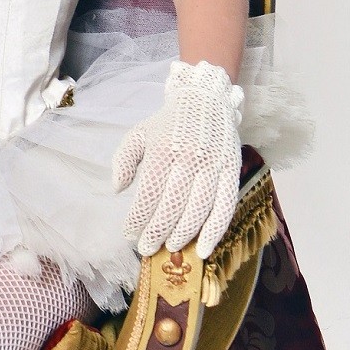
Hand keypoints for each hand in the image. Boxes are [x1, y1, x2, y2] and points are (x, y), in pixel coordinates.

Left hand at [112, 59, 243, 258]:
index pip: (149, 193)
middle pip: (172, 205)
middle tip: (146, 248)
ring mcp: (213, 165)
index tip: (129, 234)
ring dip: (183, 234)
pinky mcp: (232, 170)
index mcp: (163, 149)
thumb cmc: (167, 123)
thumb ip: (124, 160)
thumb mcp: (138, 135)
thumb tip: (118, 189)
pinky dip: (215, 231)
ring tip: (170, 248)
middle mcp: (189, 158)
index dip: (138, 218)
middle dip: (157, 232)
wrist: (205, 99)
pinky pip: (225, 207)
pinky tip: (204, 249)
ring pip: (199, 210)